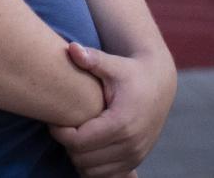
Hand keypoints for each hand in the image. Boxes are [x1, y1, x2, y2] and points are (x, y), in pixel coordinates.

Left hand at [48, 42, 174, 177]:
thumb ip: (91, 59)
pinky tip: (88, 147)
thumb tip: (72, 48)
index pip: (78, 141)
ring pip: (92, 172)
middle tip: (63, 127)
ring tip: (75, 135)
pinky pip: (106, 176)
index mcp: (121, 122)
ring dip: (79, 157)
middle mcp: (130, 144)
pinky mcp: (136, 161)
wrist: (159, 84)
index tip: (54, 120)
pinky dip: (93, 166)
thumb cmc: (130, 72)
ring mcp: (135, 155)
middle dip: (68, 145)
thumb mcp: (113, 64)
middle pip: (82, 159)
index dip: (60, 133)